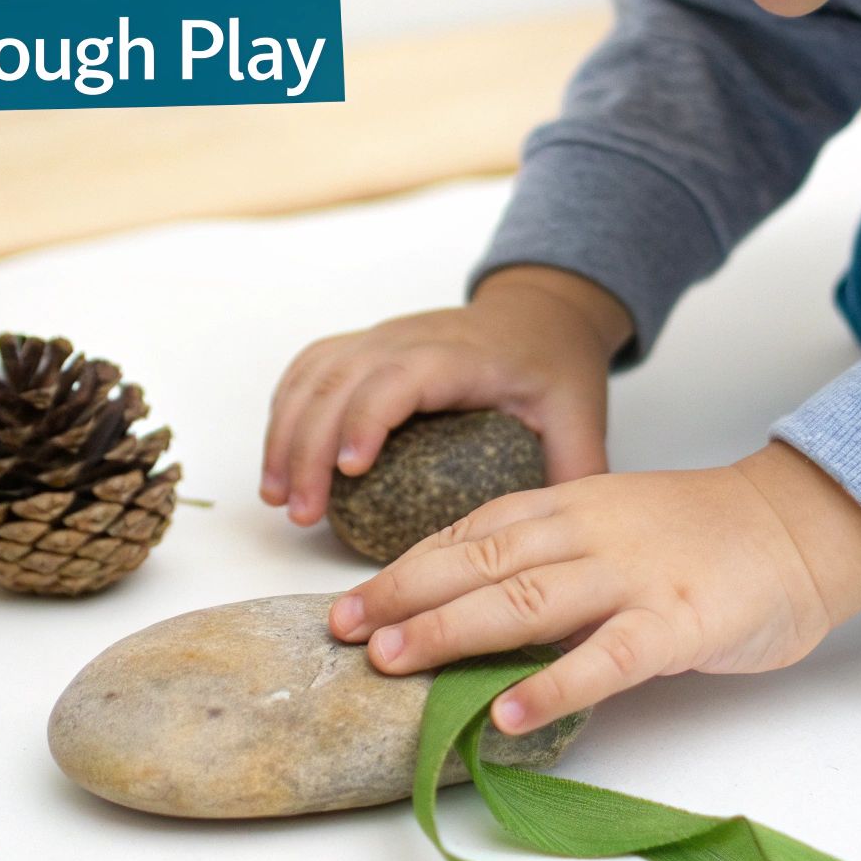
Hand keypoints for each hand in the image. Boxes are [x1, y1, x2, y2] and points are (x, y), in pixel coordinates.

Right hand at [261, 266, 634, 525]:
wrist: (540, 313)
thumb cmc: (556, 369)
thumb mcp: (581, 418)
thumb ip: (576, 474)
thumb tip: (567, 547)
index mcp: (461, 355)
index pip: (399, 377)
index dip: (368, 419)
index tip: (351, 472)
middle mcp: (409, 337)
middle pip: (340, 381)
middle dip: (309, 447)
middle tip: (303, 515)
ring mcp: (380, 337)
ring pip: (313, 376)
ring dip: (285, 435)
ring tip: (279, 500)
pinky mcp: (363, 346)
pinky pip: (308, 371)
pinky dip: (285, 413)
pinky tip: (280, 465)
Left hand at [327, 442, 860, 733]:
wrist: (803, 523)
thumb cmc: (705, 534)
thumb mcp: (615, 522)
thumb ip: (551, 554)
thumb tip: (471, 604)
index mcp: (571, 504)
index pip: (471, 531)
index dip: (406, 566)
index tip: (352, 601)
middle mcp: (590, 532)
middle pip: (480, 561)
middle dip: (404, 596)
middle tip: (343, 632)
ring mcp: (633, 576)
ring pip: (526, 599)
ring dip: (451, 631)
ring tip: (393, 662)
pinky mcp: (677, 623)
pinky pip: (606, 657)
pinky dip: (551, 685)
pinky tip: (504, 714)